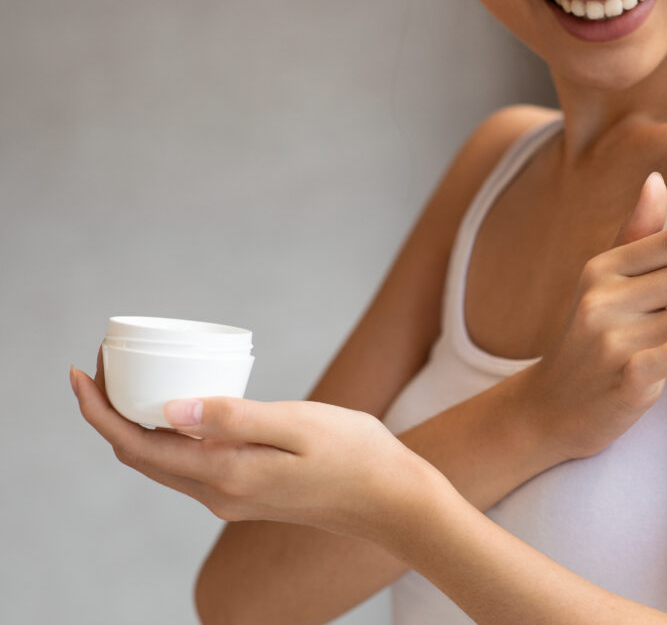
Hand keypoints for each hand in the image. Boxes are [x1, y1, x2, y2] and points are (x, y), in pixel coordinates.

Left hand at [70, 345, 437, 541]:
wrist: (390, 499)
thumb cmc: (354, 455)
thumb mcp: (298, 424)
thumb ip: (234, 418)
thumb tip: (169, 407)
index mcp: (225, 475)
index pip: (137, 445)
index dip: (98, 411)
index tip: (80, 371)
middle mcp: (219, 493)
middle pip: (139, 455)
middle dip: (109, 412)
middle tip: (104, 363)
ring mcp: (231, 496)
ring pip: (161, 461)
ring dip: (135, 423)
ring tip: (131, 379)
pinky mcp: (247, 491)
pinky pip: (188, 463)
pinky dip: (167, 433)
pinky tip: (179, 406)